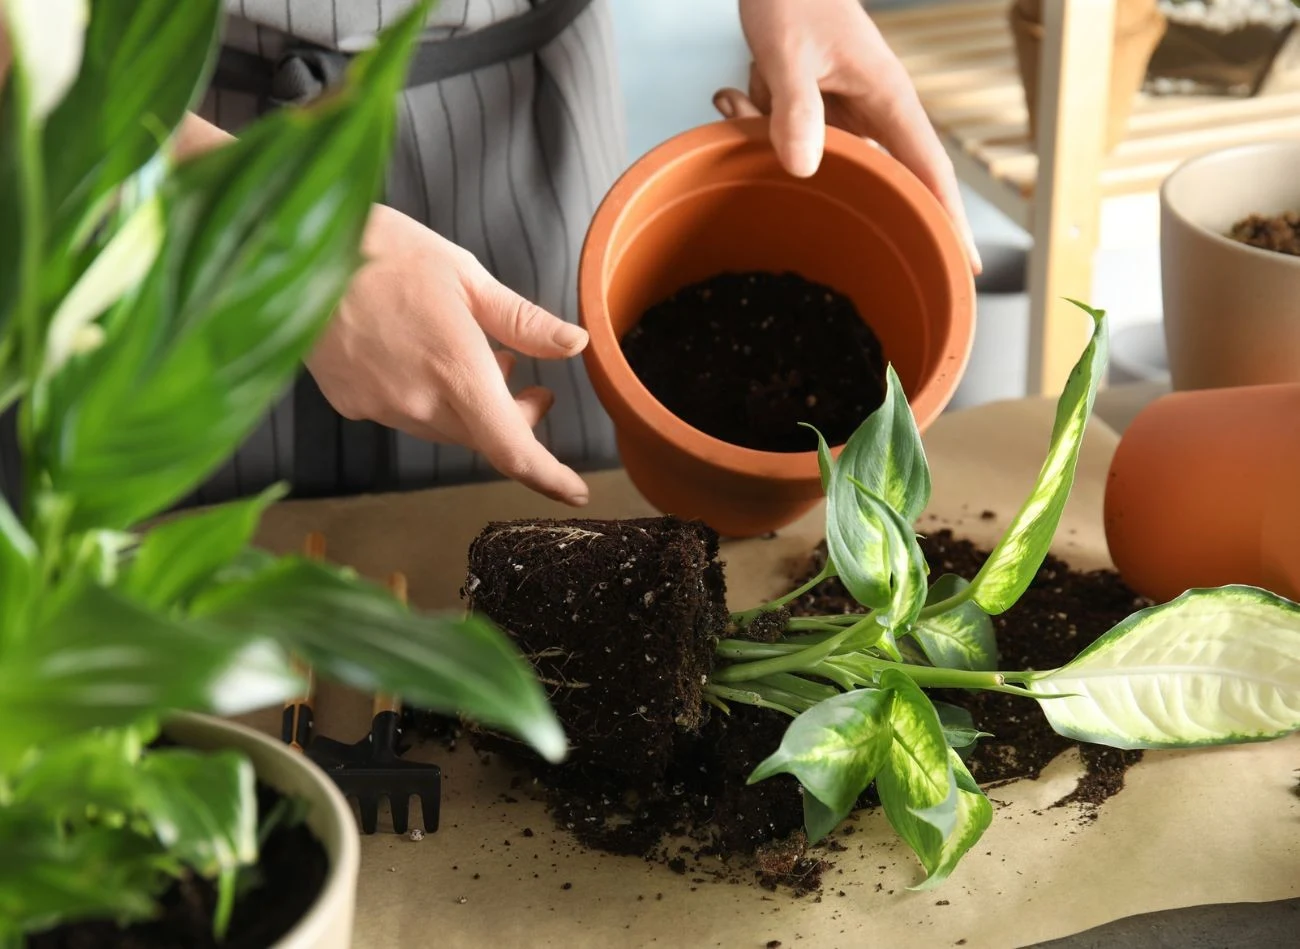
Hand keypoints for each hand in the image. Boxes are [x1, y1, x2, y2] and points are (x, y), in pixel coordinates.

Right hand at [307, 204, 590, 504]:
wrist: (293, 250)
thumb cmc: (382, 250)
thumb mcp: (465, 275)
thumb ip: (523, 321)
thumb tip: (574, 344)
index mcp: (456, 370)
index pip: (512, 449)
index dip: (549, 477)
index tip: (574, 490)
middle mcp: (418, 401)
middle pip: (483, 438)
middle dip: (516, 420)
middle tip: (532, 385)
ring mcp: (380, 407)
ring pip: (446, 429)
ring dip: (473, 409)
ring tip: (481, 357)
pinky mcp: (351, 403)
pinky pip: (405, 415)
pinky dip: (429, 398)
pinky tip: (426, 359)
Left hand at [720, 0, 980, 272]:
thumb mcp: (789, 50)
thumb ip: (796, 106)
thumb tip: (807, 166)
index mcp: (888, 98)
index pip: (929, 169)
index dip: (949, 219)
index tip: (965, 266)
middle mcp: (872, 111)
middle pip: (875, 177)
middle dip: (836, 193)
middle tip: (819, 216)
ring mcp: (840, 112)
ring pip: (818, 161)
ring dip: (772, 142)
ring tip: (742, 100)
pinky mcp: (811, 108)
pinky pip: (788, 139)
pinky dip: (755, 125)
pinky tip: (733, 97)